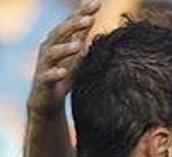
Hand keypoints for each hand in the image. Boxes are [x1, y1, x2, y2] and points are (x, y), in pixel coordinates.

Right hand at [27, 0, 99, 115]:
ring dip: (65, 48)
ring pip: (52, 53)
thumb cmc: (63, 74)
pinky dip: (55, 73)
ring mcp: (44, 65)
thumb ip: (81, 38)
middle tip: (89, 19)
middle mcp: (48, 49)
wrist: (47, 101)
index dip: (81, 12)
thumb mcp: (75, 55)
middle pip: (60, 33)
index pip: (70, 23)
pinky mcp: (43, 82)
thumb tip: (92, 18)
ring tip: (79, 45)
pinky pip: (48, 77)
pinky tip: (63, 71)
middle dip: (74, 25)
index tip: (97, 3)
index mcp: (57, 41)